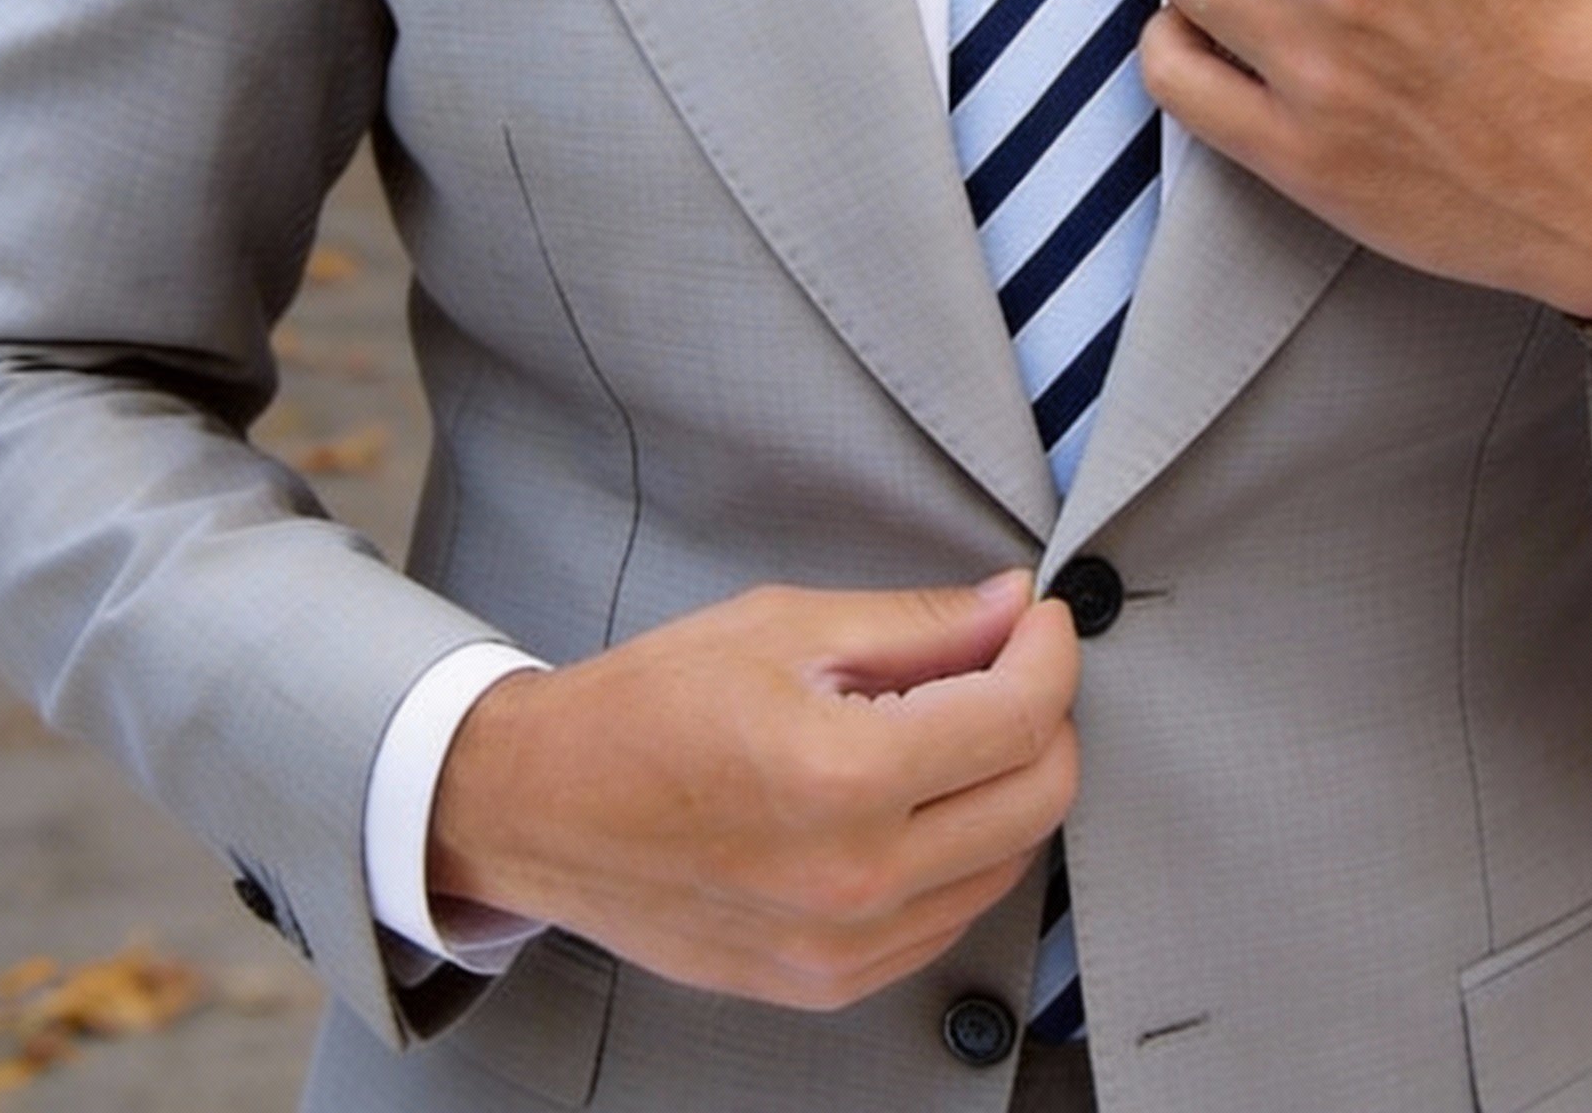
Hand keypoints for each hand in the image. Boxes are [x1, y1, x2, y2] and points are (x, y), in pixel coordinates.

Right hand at [427, 571, 1079, 1009]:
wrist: (541, 808)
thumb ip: (918, 622)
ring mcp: (842, 947)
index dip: (1050, 651)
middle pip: (1038, 798)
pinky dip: (965, 849)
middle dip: (1046, 714)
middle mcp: (854, 878)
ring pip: (1008, 863)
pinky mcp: (827, 984)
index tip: (1040, 618)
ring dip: (1009, 784)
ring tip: (955, 722)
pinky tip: (919, 795)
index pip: (1018, 717)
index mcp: (842, 776)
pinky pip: (950, 917)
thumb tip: (1013, 607)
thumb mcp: (784, 627)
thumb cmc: (645, 707)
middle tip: (1009, 660)